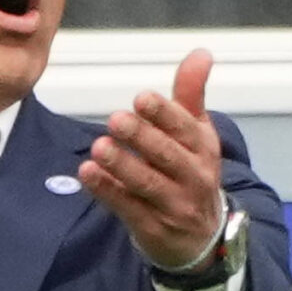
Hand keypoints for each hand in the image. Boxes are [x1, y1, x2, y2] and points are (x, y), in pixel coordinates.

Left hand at [77, 47, 224, 268]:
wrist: (201, 238)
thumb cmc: (191, 172)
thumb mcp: (197, 134)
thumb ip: (191, 94)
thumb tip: (201, 52)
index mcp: (204, 148)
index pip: (185, 128)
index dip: (164, 114)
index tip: (141, 98)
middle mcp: (193, 176)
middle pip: (166, 155)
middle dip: (141, 137)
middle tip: (115, 119)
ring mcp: (174, 205)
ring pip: (147, 184)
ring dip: (122, 165)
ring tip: (98, 147)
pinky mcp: (153, 228)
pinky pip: (128, 208)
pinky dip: (108, 192)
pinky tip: (88, 175)